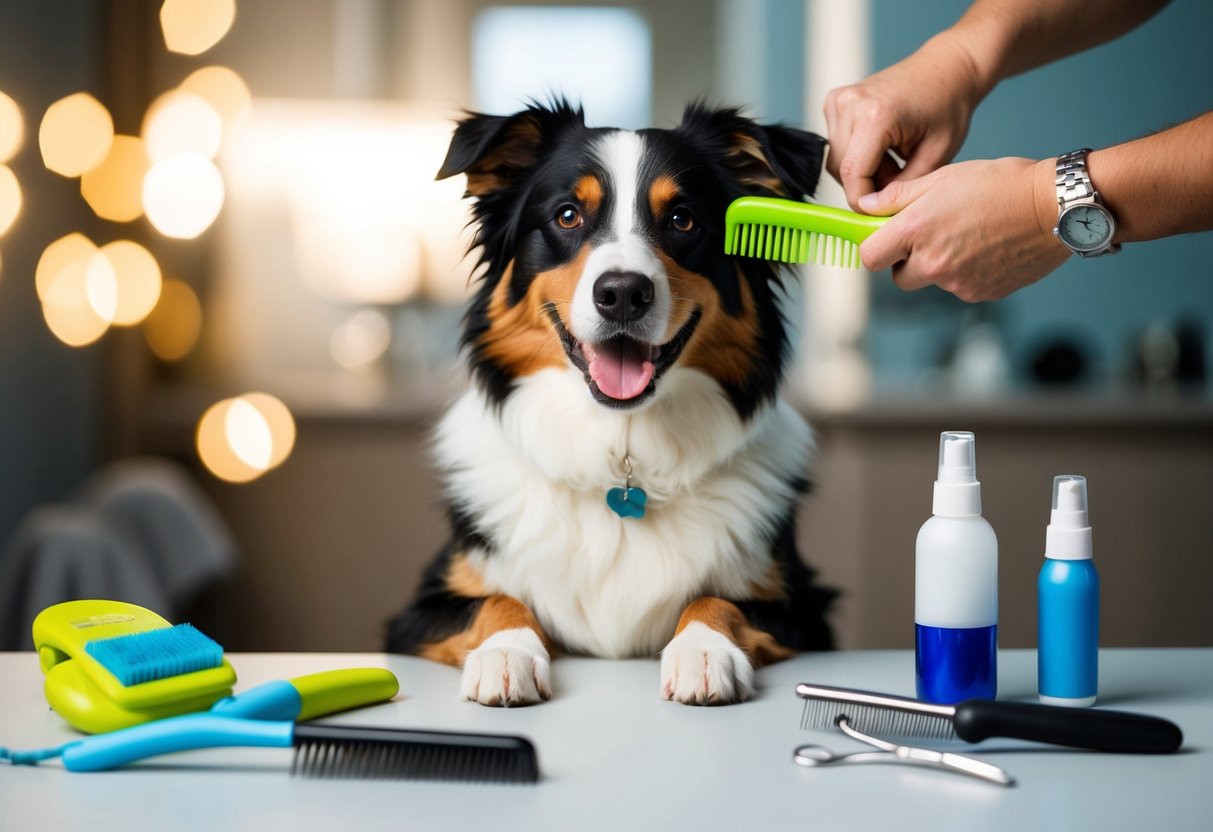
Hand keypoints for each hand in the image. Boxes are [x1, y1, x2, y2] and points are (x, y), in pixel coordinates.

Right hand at [824, 37, 985, 210]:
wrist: (946, 68)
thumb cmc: (948, 105)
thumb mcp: (935, 156)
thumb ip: (902, 189)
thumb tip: (876, 212)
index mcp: (875, 115)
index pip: (853, 175)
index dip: (864, 202)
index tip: (880, 213)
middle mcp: (850, 104)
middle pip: (842, 170)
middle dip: (866, 186)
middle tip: (898, 182)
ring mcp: (839, 101)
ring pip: (837, 160)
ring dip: (861, 171)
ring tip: (894, 163)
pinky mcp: (835, 102)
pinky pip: (838, 145)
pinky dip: (857, 155)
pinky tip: (883, 150)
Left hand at [858, 157, 1069, 301]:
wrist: (1055, 207)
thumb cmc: (1002, 185)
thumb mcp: (944, 178)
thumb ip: (899, 197)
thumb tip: (867, 207)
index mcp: (917, 232)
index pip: (870, 257)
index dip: (875, 247)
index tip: (883, 238)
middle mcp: (934, 264)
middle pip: (900, 277)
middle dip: (907, 260)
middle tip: (930, 235)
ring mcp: (958, 284)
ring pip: (933, 281)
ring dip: (940, 264)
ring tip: (969, 233)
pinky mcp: (982, 293)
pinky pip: (961, 287)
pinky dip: (968, 271)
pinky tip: (987, 247)